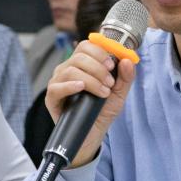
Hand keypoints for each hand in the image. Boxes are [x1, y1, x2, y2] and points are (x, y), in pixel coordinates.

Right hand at [45, 40, 137, 167]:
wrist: (93, 135)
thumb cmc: (103, 111)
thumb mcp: (120, 94)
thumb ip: (126, 77)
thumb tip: (128, 59)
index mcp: (82, 64)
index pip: (86, 46)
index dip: (100, 52)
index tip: (112, 65)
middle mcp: (67, 69)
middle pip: (79, 56)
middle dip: (98, 68)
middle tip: (110, 83)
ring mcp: (58, 82)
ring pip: (71, 70)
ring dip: (91, 80)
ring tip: (103, 93)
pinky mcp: (52, 98)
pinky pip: (57, 87)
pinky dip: (70, 86)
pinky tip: (81, 88)